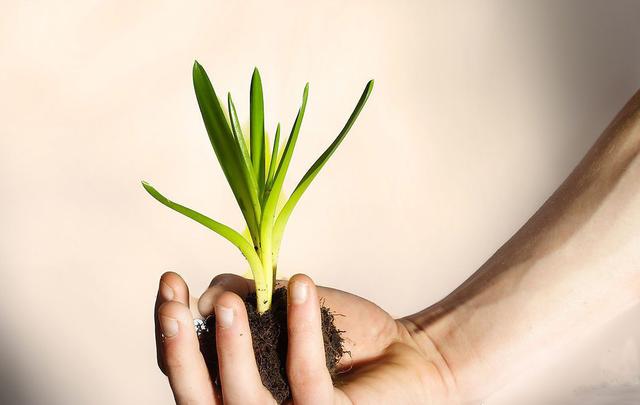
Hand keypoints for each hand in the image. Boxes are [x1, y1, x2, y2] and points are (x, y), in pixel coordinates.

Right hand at [154, 272, 455, 403]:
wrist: (406, 350)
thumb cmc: (342, 333)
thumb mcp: (281, 308)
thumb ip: (240, 298)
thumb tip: (204, 299)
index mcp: (238, 386)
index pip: (189, 367)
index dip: (171, 329)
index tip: (169, 282)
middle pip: (198, 397)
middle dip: (180, 350)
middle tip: (174, 303)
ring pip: (244, 400)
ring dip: (232, 349)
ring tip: (231, 303)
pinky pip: (306, 377)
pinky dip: (300, 328)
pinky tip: (300, 284)